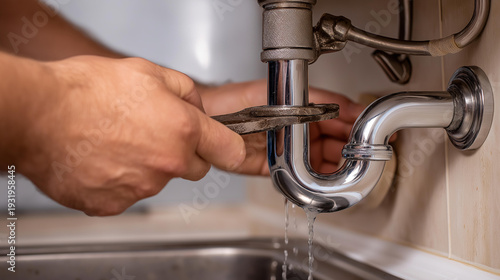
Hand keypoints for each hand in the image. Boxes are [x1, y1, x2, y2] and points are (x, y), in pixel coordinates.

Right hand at [19, 56, 244, 215]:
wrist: (39, 116)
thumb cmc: (86, 91)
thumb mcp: (147, 71)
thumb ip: (184, 90)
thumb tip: (195, 105)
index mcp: (182, 131)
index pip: (229, 150)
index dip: (229, 146)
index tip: (227, 147)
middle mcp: (167, 165)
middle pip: (193, 167)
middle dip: (182, 153)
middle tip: (152, 132)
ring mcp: (140, 189)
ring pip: (157, 179)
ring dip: (146, 165)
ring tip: (116, 141)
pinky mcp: (112, 204)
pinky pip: (127, 193)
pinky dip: (118, 180)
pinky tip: (101, 158)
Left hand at [198, 80, 364, 174]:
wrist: (211, 120)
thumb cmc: (236, 101)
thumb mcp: (277, 92)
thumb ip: (311, 98)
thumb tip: (341, 104)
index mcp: (301, 109)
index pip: (337, 115)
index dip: (356, 122)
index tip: (373, 128)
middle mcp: (298, 130)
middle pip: (334, 140)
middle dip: (351, 147)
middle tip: (363, 154)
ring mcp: (289, 150)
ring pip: (321, 161)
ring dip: (336, 167)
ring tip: (349, 169)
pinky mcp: (276, 168)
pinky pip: (301, 178)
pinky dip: (314, 182)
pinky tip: (326, 182)